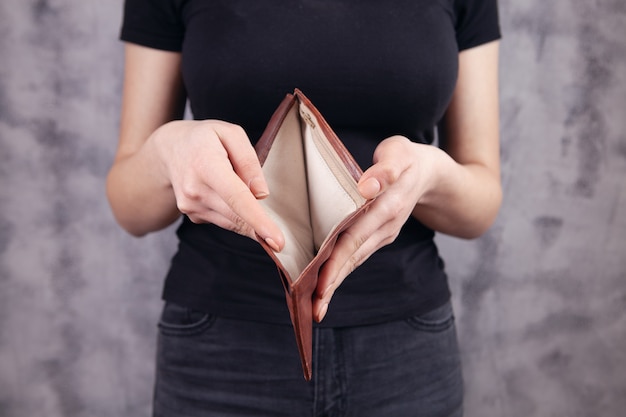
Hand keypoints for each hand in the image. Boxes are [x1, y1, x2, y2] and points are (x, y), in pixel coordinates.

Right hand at [155, 119, 284, 250]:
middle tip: (280, 241)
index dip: (258, 220)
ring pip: (232, 222)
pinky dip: (235, 215)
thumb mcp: (231, 134)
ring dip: (249, 221)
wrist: (170, 149)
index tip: (276, 241)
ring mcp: (191, 205)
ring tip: (248, 196)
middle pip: (237, 216)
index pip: (236, 198)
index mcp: (207, 165)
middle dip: (261, 229)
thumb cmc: (206, 138)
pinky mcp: (193, 215)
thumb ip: (249, 161)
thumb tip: (262, 194)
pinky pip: (224, 221)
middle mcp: (195, 189)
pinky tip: (228, 196)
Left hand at [312, 136, 440, 320]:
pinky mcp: (379, 236)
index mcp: (386, 207)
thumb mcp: (399, 153)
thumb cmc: (406, 158)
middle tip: (313, 311)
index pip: (354, 239)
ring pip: (354, 262)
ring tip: (316, 308)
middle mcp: (385, 226)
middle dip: (332, 285)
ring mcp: (383, 234)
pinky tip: (326, 285)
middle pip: (352, 258)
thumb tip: (367, 188)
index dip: (336, 263)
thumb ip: (385, 169)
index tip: (320, 286)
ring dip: (334, 285)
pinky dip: (340, 272)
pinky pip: (357, 256)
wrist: (430, 173)